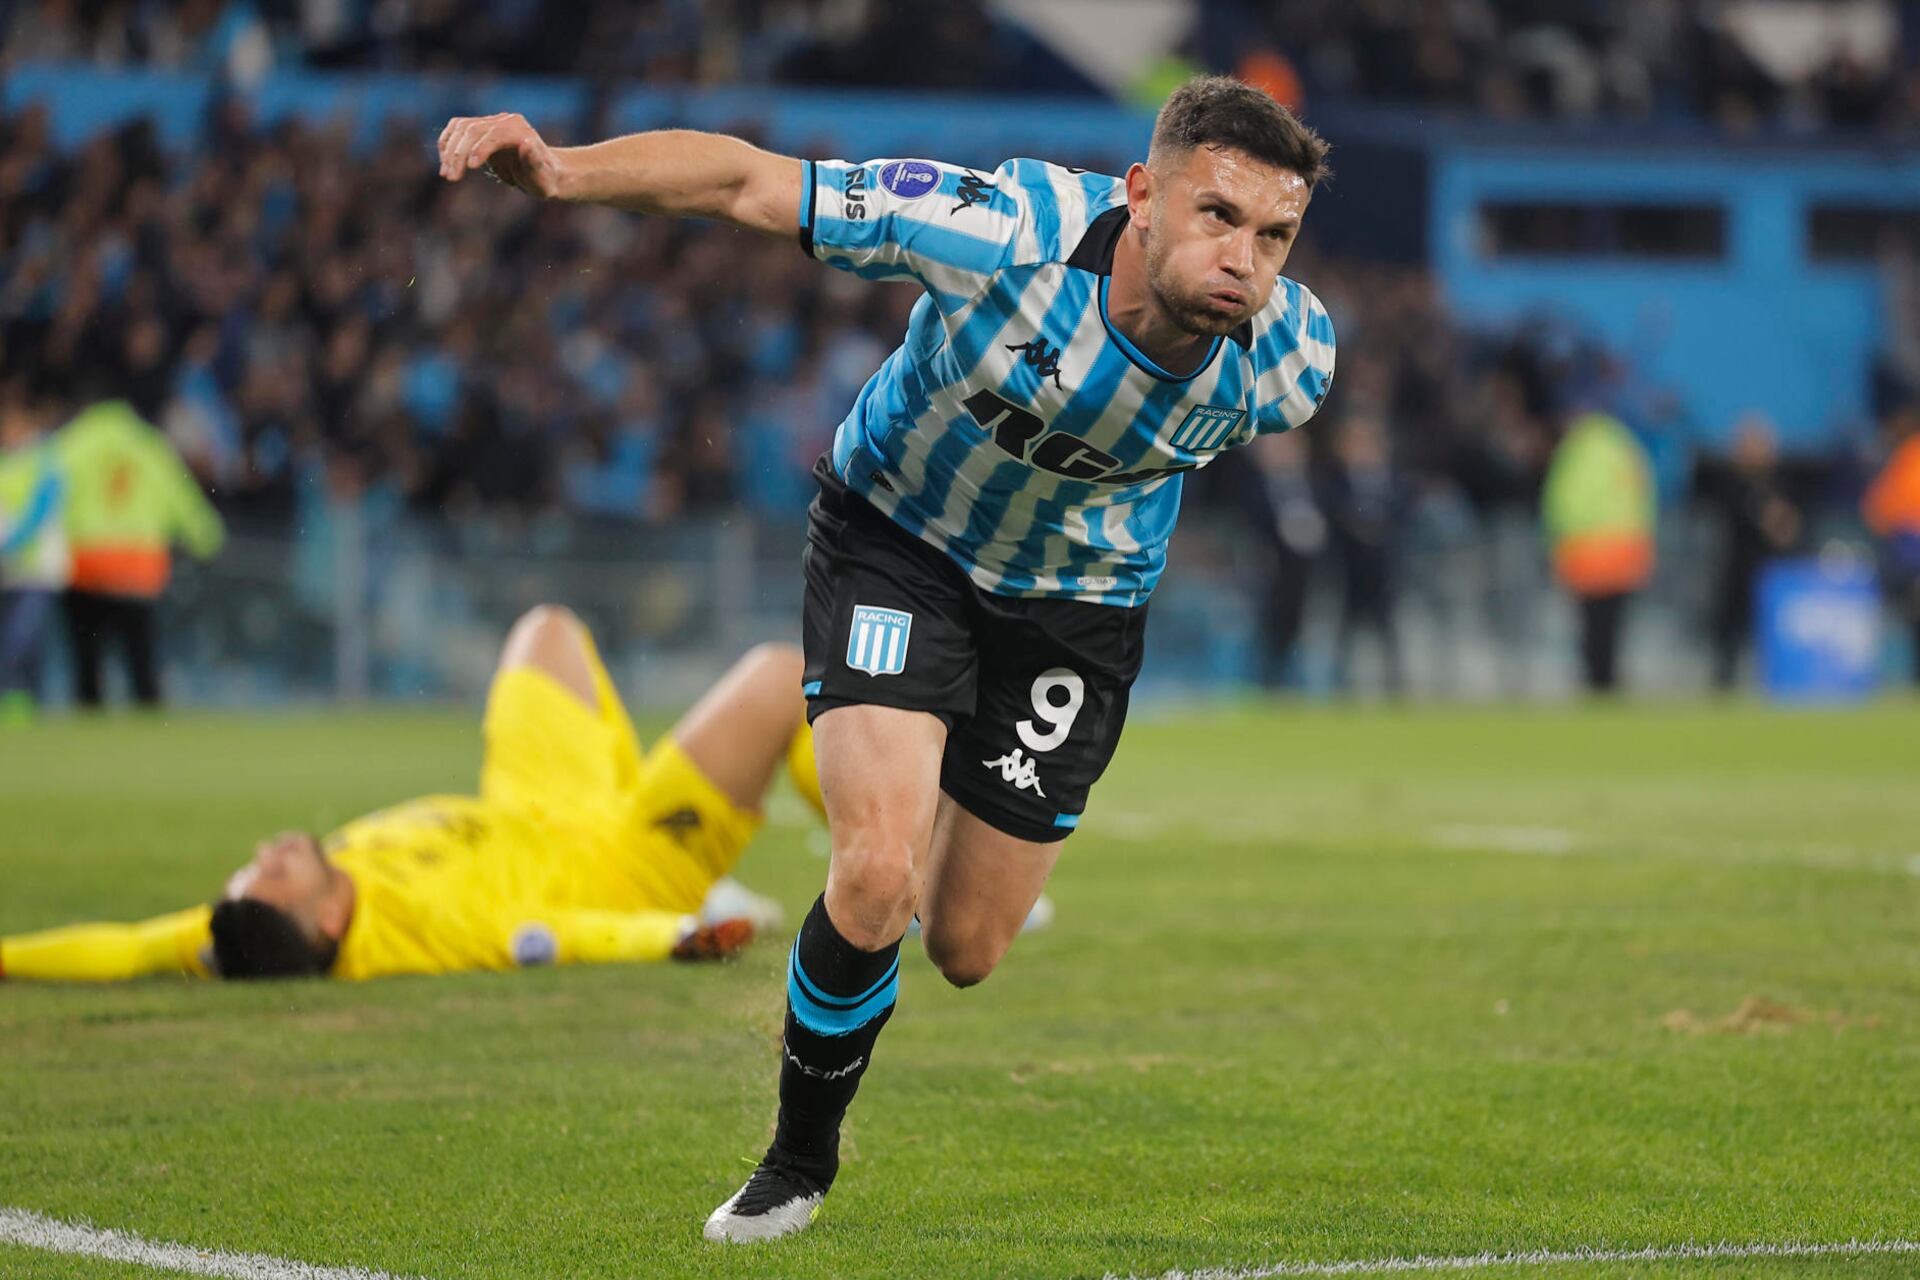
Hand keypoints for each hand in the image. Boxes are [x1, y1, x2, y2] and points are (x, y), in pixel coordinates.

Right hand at [437, 112, 563, 198]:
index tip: (469, 167)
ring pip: (461, 128)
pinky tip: (445, 162)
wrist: (543, 173)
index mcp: (519, 130)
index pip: (493, 134)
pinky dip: (447, 144)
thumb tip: (526, 142)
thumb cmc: (544, 178)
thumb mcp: (543, 175)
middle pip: (472, 130)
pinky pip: (457, 130)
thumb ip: (535, 160)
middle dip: (459, 153)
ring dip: (449, 150)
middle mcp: (504, 121)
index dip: (479, 149)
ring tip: (446, 174)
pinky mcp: (481, 130)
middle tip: (451, 177)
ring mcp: (491, 123)